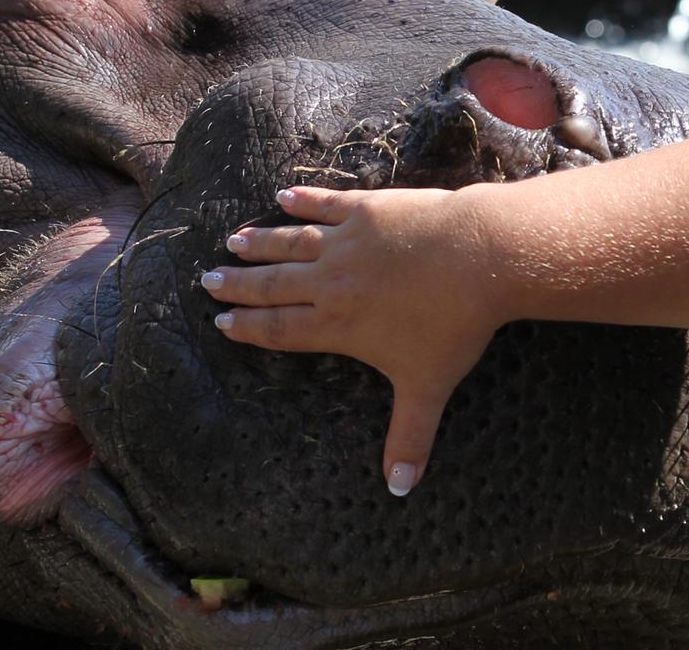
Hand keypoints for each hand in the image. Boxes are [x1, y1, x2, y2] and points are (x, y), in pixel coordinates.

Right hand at [204, 186, 502, 496]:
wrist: (480, 258)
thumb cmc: (455, 325)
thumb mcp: (429, 388)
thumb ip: (409, 438)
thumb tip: (401, 491)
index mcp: (337, 324)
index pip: (281, 329)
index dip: (249, 328)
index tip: (222, 322)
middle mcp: (331, 282)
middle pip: (274, 285)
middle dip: (240, 285)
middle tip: (209, 280)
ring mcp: (347, 241)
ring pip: (291, 243)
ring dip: (261, 243)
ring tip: (234, 242)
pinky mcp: (368, 208)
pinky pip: (326, 204)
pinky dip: (303, 201)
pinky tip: (284, 197)